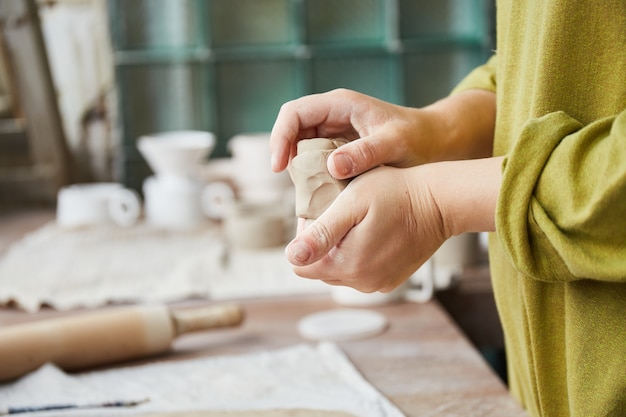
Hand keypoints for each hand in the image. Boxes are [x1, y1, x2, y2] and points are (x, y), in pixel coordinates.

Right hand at [270, 88, 495, 178]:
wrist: (437, 143)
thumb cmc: (419, 139)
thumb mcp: (395, 145)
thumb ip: (366, 153)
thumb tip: (332, 166)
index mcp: (341, 105)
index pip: (294, 112)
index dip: (280, 137)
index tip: (279, 167)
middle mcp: (333, 115)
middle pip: (292, 131)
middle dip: (286, 157)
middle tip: (294, 187)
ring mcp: (334, 131)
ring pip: (301, 147)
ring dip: (299, 170)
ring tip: (308, 194)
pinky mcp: (339, 148)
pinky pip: (315, 160)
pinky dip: (312, 177)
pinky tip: (321, 196)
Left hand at [284, 157, 501, 291]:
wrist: (441, 202)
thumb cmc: (397, 193)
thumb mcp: (352, 204)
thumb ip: (321, 233)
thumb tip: (291, 257)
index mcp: (348, 266)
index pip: (301, 264)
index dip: (305, 237)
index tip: (323, 212)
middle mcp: (363, 282)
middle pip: (321, 268)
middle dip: (322, 243)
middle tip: (339, 211)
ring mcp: (379, 283)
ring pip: (341, 270)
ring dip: (341, 248)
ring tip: (357, 219)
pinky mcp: (392, 279)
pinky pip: (362, 271)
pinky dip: (360, 253)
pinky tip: (372, 230)